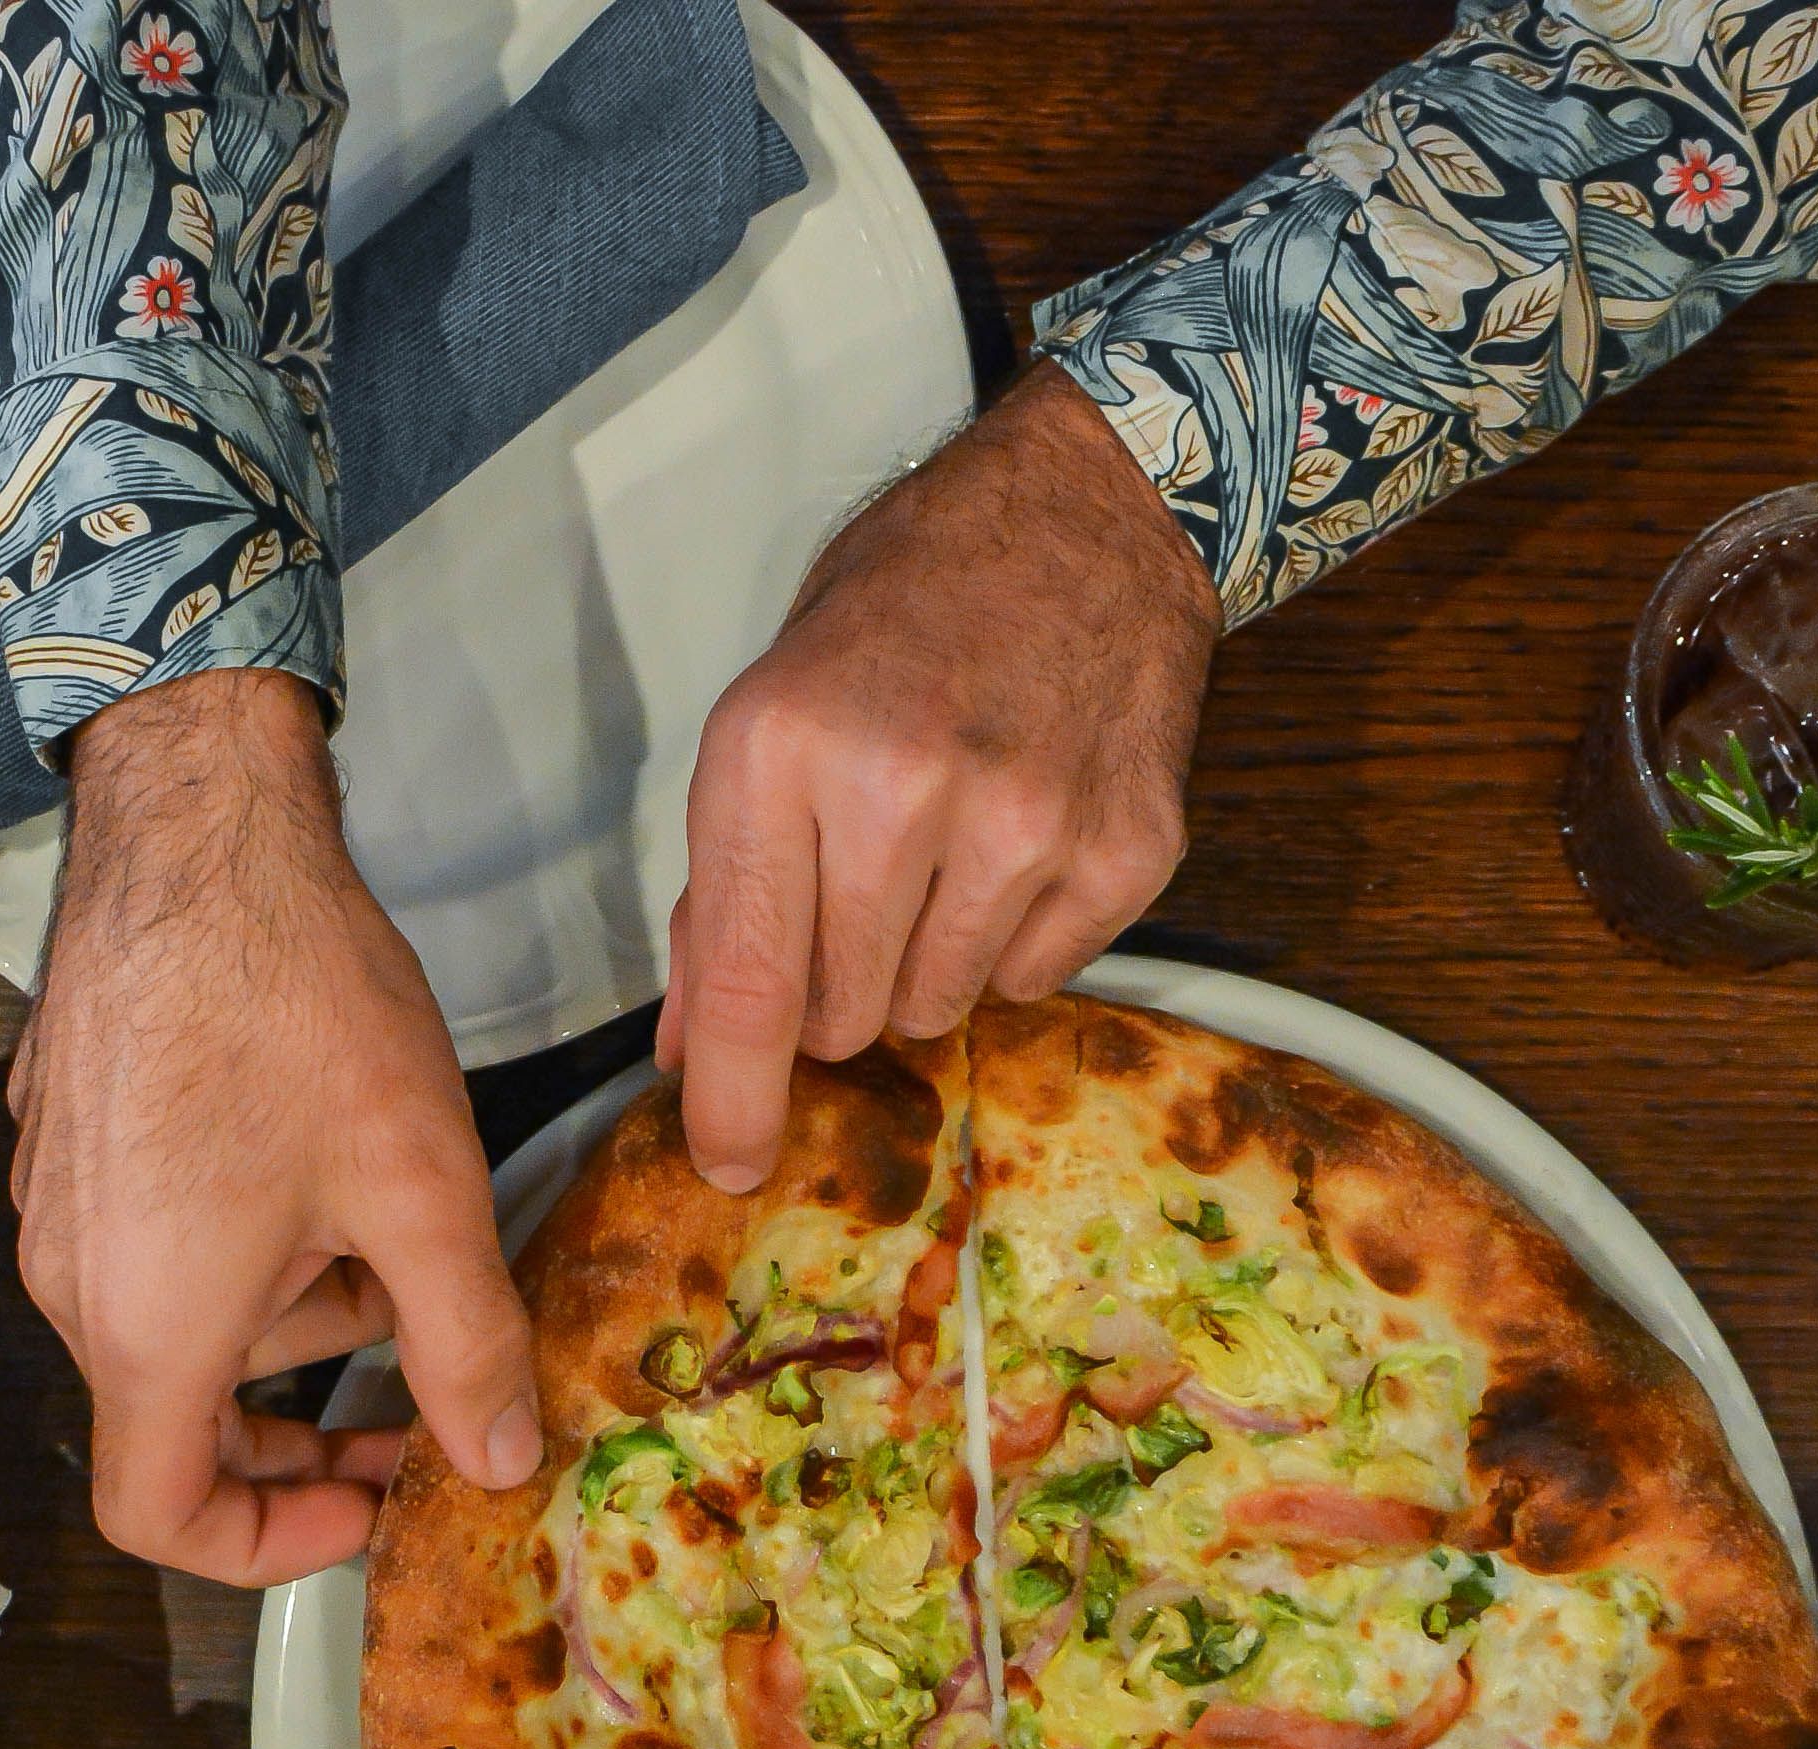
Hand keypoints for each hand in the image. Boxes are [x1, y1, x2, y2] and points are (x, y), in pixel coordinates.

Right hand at [13, 670, 537, 1582]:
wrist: (192, 823)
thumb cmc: (295, 1003)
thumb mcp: (421, 1192)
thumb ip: (467, 1349)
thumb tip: (502, 1466)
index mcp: (146, 1328)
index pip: (162, 1519)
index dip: (268, 1546)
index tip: (368, 1506)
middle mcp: (75, 1282)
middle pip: (182, 1420)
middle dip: (310, 1425)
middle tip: (427, 1403)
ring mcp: (59, 1202)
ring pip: (184, 1320)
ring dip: (299, 1312)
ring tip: (406, 1230)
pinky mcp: (68, 1133)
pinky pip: (158, 1239)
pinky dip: (250, 1243)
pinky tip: (334, 1161)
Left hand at [659, 366, 1218, 1189]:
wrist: (1086, 515)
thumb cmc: (906, 609)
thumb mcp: (774, 713)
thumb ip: (727, 888)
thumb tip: (695, 1048)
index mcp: (783, 747)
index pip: (749, 980)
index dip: (732, 1095)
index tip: (730, 1163)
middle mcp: (902, 788)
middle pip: (842, 1017)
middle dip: (836, 985)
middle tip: (864, 885)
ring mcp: (1025, 825)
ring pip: (941, 1011)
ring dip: (927, 962)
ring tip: (948, 846)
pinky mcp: (1122, 852)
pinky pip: (1035, 980)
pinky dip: (1017, 936)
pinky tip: (1022, 835)